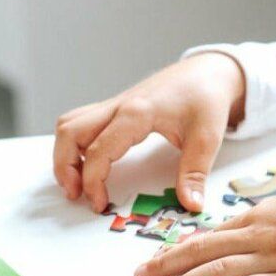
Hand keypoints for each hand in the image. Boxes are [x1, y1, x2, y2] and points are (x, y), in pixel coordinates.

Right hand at [52, 52, 245, 213]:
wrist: (211, 70)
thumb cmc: (208, 97)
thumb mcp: (207, 136)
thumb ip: (195, 172)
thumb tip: (191, 204)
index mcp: (138, 113)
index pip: (98, 150)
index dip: (92, 182)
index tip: (99, 204)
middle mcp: (120, 105)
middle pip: (70, 131)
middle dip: (64, 166)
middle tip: (76, 194)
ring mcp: (117, 103)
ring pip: (71, 123)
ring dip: (65, 152)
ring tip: (77, 181)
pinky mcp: (119, 106)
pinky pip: (84, 121)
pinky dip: (76, 142)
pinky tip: (91, 161)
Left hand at [134, 188, 275, 275]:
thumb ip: (262, 223)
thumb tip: (234, 238)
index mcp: (260, 216)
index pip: (210, 235)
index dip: (179, 249)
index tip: (156, 260)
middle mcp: (261, 235)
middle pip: (204, 251)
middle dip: (168, 265)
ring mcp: (275, 258)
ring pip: (218, 270)